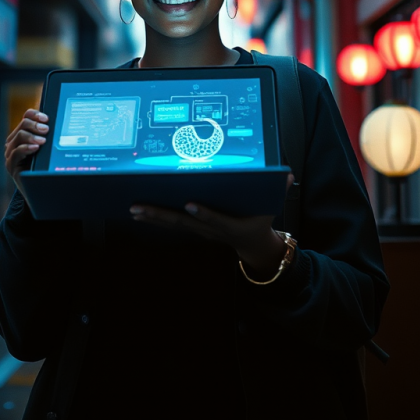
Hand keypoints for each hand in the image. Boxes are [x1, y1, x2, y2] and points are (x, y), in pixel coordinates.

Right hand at [4, 109, 48, 195]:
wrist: (40, 188)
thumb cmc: (46, 166)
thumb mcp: (49, 149)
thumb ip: (50, 137)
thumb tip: (61, 123)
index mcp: (25, 133)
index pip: (27, 117)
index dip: (35, 114)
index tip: (47, 119)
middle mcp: (16, 141)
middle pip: (23, 124)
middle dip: (35, 125)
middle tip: (47, 130)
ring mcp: (11, 153)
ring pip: (19, 136)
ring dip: (31, 136)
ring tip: (43, 141)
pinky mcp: (10, 165)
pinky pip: (15, 153)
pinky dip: (26, 148)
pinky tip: (35, 148)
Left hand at [129, 202, 286, 280]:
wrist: (251, 244)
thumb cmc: (258, 221)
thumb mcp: (270, 207)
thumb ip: (277, 189)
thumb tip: (286, 175)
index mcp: (230, 225)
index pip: (216, 219)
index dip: (203, 213)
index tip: (189, 204)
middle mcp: (210, 230)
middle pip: (183, 222)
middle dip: (160, 215)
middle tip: (140, 206)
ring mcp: (199, 231)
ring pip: (173, 224)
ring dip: (152, 217)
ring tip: (133, 209)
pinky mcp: (193, 229)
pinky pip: (171, 224)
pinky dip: (154, 219)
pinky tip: (138, 213)